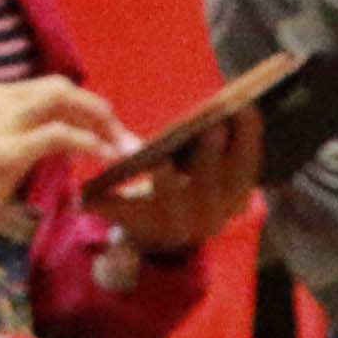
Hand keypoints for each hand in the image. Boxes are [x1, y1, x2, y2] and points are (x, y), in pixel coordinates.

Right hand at [0, 75, 129, 270]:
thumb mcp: (0, 151)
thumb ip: (29, 133)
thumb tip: (76, 131)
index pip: (49, 88)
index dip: (86, 105)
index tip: (110, 129)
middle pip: (60, 89)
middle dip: (99, 111)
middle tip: (125, 138)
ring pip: (62, 102)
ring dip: (100, 123)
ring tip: (122, 147)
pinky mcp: (5, 153)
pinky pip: (59, 135)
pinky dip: (88, 143)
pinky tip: (105, 156)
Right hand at [87, 108, 256, 255]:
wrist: (168, 231)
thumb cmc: (138, 207)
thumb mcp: (116, 209)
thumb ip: (102, 205)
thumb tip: (84, 197)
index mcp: (168, 224)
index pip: (168, 204)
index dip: (166, 184)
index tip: (162, 161)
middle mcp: (202, 220)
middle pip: (210, 188)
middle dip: (210, 157)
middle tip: (212, 127)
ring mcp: (227, 207)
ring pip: (238, 174)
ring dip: (242, 141)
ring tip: (239, 106)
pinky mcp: (245, 189)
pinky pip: (253, 162)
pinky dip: (252, 135)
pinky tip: (248, 106)